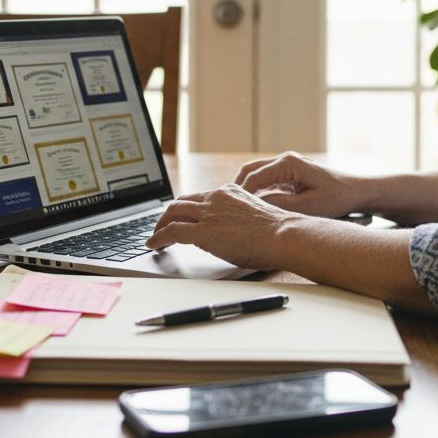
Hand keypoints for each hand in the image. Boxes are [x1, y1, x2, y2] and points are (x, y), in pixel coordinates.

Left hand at [145, 184, 300, 269]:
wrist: (283, 235)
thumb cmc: (277, 232)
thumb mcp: (254, 215)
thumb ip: (237, 217)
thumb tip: (230, 231)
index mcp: (229, 192)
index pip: (199, 197)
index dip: (186, 208)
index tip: (182, 217)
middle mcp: (215, 198)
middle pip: (181, 202)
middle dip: (168, 215)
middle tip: (162, 227)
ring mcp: (208, 213)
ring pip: (173, 213)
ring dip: (160, 225)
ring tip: (155, 237)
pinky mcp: (202, 231)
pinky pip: (172, 231)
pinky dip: (158, 238)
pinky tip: (153, 245)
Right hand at [232, 152, 364, 218]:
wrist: (356, 191)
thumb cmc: (336, 198)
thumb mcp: (309, 207)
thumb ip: (281, 205)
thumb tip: (255, 207)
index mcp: (288, 163)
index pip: (254, 177)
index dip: (242, 195)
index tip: (232, 212)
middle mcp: (285, 159)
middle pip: (249, 170)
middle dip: (237, 189)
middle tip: (227, 209)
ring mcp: (286, 164)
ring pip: (255, 173)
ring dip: (246, 189)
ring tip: (236, 209)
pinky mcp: (289, 173)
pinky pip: (266, 179)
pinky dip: (257, 191)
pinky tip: (253, 208)